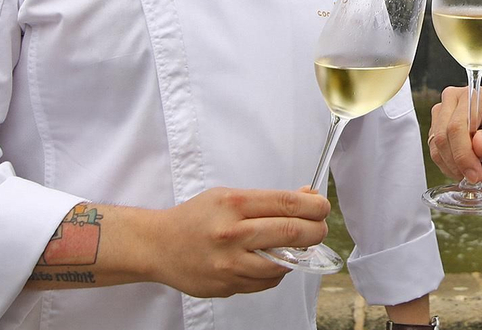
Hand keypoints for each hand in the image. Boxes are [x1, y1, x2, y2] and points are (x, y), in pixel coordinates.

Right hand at [151, 186, 329, 297]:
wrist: (158, 246)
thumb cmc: (195, 218)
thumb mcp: (228, 196)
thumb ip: (267, 200)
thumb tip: (307, 196)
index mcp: (232, 204)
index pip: (286, 203)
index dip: (313, 206)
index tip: (323, 207)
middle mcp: (231, 233)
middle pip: (290, 233)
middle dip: (315, 231)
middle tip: (320, 229)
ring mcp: (229, 263)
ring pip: (282, 263)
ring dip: (298, 256)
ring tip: (298, 246)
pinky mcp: (227, 285)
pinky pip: (266, 282)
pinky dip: (277, 272)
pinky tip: (273, 261)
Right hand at [427, 85, 481, 183]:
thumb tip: (478, 146)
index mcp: (473, 96)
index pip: (458, 126)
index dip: (463, 154)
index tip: (475, 174)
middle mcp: (452, 100)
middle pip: (443, 136)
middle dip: (458, 163)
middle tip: (476, 177)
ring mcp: (441, 113)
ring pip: (436, 146)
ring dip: (453, 167)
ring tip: (476, 171)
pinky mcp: (436, 127)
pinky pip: (435, 151)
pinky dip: (449, 165)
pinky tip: (467, 166)